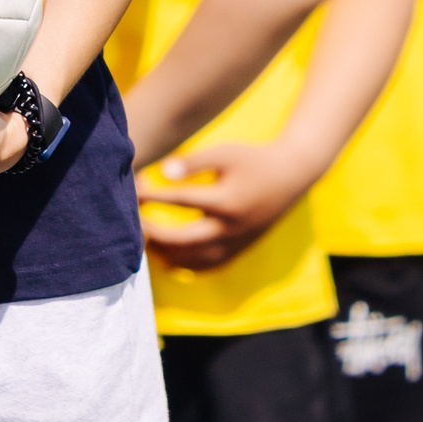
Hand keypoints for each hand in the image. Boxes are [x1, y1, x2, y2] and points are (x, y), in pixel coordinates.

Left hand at [135, 140, 314, 270]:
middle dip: (152, 232)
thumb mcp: (224, 153)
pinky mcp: (237, 252)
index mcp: (225, 202)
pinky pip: (205, 267)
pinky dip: (182, 264)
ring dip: (164, 252)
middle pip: (181, 240)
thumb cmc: (252, 160)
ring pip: (191, 261)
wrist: (290, 177)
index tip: (132, 189)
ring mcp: (234, 245)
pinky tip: (164, 253)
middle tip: (132, 220)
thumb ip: (193, 162)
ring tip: (143, 237)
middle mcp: (229, 229)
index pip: (179, 201)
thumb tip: (163, 171)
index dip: (151, 195)